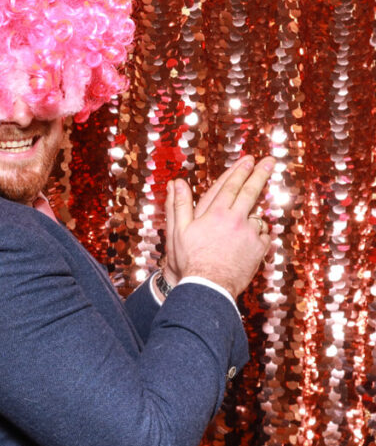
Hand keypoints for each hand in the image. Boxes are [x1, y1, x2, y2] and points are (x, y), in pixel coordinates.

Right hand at [164, 155, 274, 297]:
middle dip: (260, 174)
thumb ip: (179, 204)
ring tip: (256, 211)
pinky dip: (259, 233)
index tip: (249, 160)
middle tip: (269, 161)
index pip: (230, 186)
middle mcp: (236, 219)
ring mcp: (250, 234)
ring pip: (258, 215)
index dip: (239, 171)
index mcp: (216, 213)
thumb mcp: (178, 230)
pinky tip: (253, 237)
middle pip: (251, 192)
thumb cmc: (190, 259)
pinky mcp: (259, 248)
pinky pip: (264, 235)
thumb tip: (176, 182)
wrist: (209, 286)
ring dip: (258, 210)